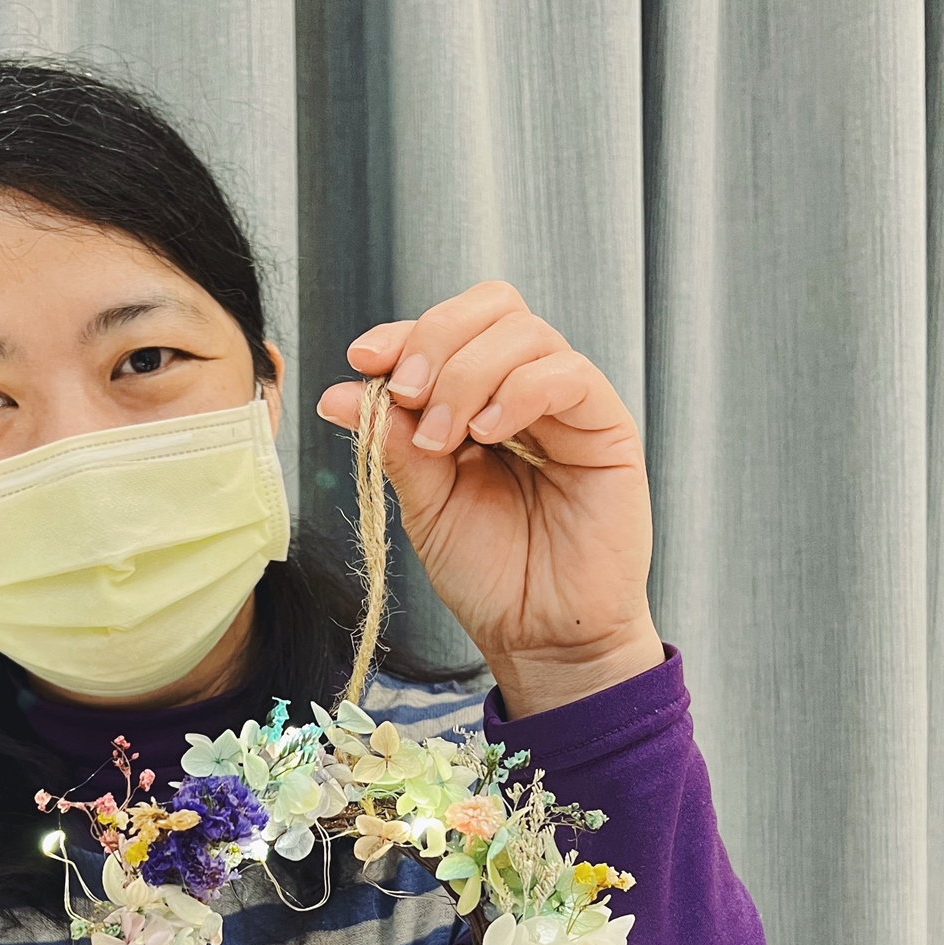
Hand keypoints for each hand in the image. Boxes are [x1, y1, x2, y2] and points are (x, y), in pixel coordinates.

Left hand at [317, 282, 664, 717]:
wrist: (539, 635)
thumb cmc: (488, 574)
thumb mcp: (425, 503)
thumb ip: (393, 445)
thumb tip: (337, 392)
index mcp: (478, 401)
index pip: (448, 331)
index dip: (405, 333)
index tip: (361, 359)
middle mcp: (524, 392)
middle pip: (492, 308)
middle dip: (436, 340)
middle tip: (404, 394)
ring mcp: (568, 406)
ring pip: (526, 334)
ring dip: (468, 373)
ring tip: (441, 437)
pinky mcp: (606, 428)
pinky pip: (569, 376)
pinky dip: (519, 391)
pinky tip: (486, 433)